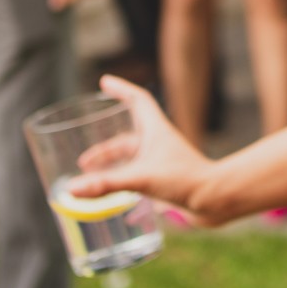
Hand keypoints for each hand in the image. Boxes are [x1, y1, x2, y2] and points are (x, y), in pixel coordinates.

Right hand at [71, 75, 224, 223]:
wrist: (215, 200)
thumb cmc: (185, 180)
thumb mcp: (140, 179)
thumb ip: (106, 184)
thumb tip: (72, 188)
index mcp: (155, 130)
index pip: (137, 100)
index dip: (121, 89)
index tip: (104, 82)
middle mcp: (159, 144)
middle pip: (127, 137)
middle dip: (105, 147)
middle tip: (84, 160)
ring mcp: (163, 163)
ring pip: (133, 160)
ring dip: (112, 166)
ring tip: (93, 178)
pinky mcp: (166, 182)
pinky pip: (140, 180)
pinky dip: (125, 187)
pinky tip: (113, 205)